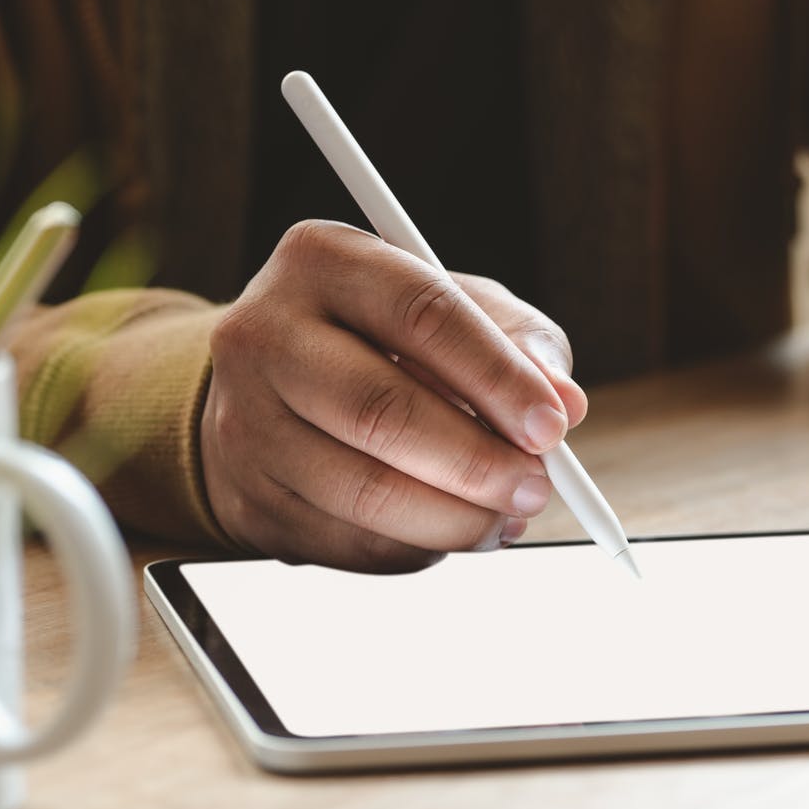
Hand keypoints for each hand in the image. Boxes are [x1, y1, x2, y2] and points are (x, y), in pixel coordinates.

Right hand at [202, 220, 588, 572]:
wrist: (268, 385)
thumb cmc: (379, 338)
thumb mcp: (456, 306)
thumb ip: (520, 342)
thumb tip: (565, 403)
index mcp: (323, 261)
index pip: (421, 315)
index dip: (497, 378)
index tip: (552, 426)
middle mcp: (264, 334)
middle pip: (381, 411)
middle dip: (477, 463)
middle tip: (537, 486)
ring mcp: (242, 421)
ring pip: (363, 492)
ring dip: (455, 519)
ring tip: (506, 516)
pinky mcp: (247, 498)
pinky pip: (347, 543)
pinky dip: (417, 547)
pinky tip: (450, 529)